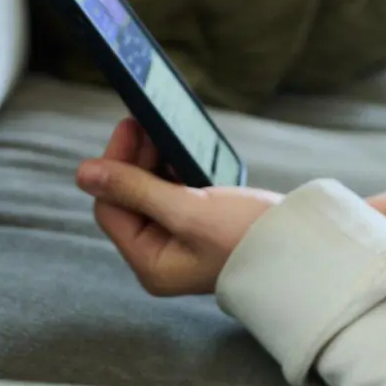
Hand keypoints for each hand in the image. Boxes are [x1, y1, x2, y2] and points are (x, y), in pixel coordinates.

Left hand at [77, 119, 280, 295]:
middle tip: (145, 122)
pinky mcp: (200, 228)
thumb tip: (83, 173)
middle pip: (129, 201)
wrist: (302, 248)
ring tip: (162, 133)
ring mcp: (181, 243)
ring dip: (153, 162)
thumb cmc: (246, 235)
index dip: (115, 167)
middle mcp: (161, 257)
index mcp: (151, 263)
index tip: (130, 126)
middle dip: (134, 161)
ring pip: (151, 194)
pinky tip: (181, 153)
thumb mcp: (188, 208)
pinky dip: (174, 171)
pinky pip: (174, 195)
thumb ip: (136, 189)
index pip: (111, 209)